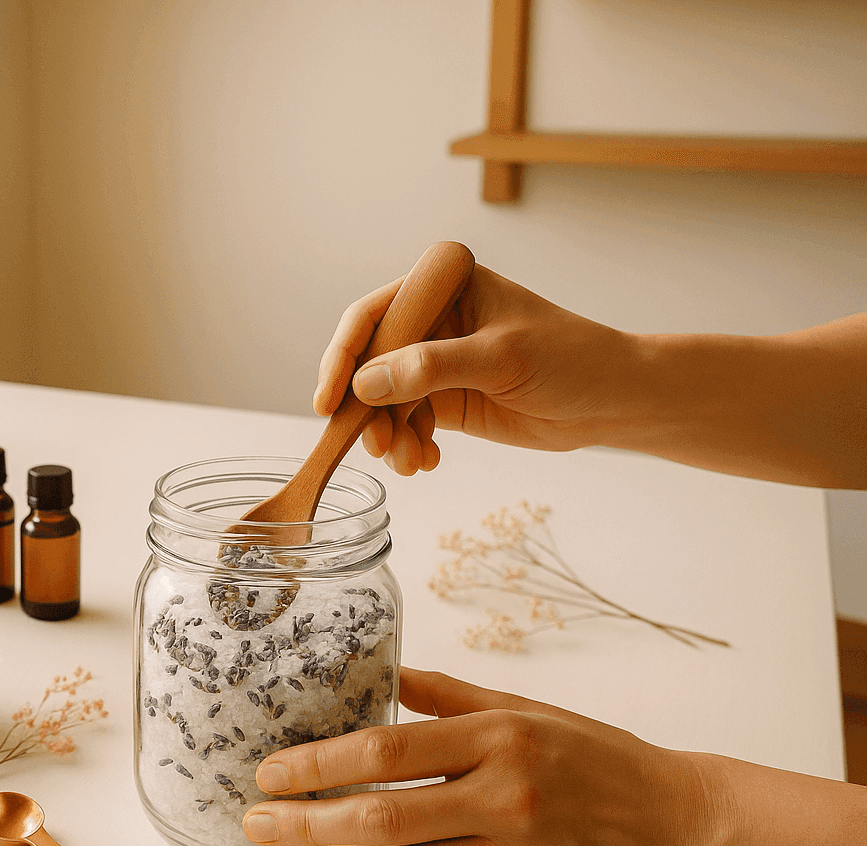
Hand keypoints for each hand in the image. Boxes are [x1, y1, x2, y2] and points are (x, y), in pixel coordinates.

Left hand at [240, 667, 718, 845]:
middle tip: (256, 823)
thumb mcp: (524, 706)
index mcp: (498, 737)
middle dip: (306, 823)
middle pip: (381, 817)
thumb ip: (448, 695)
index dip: (319, 765)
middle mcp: (503, 797)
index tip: (270, 772)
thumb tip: (385, 673)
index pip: (387, 752)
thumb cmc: (594, 756)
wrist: (675, 821)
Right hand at [312, 266, 637, 475]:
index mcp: (443, 287)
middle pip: (369, 363)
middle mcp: (432, 321)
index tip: (328, 401)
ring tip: (408, 461)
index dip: (343, 357)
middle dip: (366, 409)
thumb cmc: (571, 359)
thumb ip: (430, 368)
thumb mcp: (499, 357)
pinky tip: (424, 462)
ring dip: (387, 435)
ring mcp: (435, 362)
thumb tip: (364, 385)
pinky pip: (404, 424)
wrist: (613, 401)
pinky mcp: (444, 399)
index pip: (373, 316)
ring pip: (383, 401)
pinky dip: (406, 446)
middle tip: (374, 444)